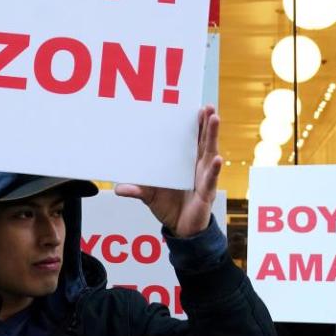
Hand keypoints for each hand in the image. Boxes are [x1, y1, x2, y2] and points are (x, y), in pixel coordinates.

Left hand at [115, 105, 221, 237]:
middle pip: (203, 141)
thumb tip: (117, 188)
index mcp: (185, 163)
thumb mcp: (149, 196)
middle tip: (207, 107)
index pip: (191, 139)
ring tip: (214, 119)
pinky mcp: (207, 193)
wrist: (179, 228)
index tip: (195, 107)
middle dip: (207, 124)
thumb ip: (136, 190)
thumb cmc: (168, 206)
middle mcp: (197, 167)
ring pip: (210, 154)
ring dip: (213, 136)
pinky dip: (215, 169)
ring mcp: (204, 178)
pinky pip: (211, 179)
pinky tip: (218, 159)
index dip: (195, 124)